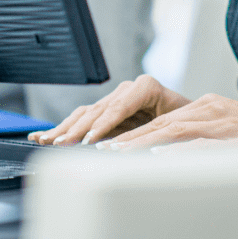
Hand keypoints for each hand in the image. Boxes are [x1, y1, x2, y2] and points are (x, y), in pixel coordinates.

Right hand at [27, 75, 189, 145]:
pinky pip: (82, 119)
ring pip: (85, 114)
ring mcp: (115, 99)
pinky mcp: (106, 112)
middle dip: (77, 129)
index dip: (103, 124)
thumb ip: (161, 135)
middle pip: (97, 110)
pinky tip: (43, 135)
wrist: (195, 120)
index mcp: (146, 87)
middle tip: (60, 145)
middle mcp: (127, 90)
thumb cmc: (190, 124)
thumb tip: (142, 151)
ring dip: (64, 129)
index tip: (90, 142)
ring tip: (44, 140)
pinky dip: (63, 129)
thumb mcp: (181, 128)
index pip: (119, 105)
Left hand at [91, 93, 237, 149]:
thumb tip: (162, 168)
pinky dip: (178, 150)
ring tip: (108, 156)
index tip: (96, 149)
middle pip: (156, 124)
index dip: (125, 136)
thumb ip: (198, 152)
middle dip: (121, 139)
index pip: (156, 123)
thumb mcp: (231, 146)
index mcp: (206, 111)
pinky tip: (156, 158)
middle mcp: (210, 111)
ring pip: (172, 130)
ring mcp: (225, 122)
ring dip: (138, 144)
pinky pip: (204, 144)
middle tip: (89, 152)